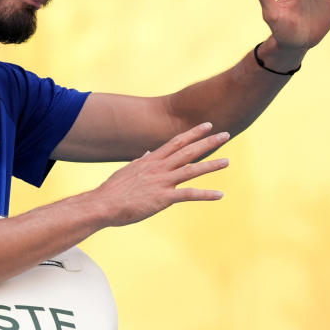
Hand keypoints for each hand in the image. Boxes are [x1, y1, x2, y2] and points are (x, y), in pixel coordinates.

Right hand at [91, 122, 229, 226]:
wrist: (102, 204)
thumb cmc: (112, 191)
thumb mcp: (127, 171)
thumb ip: (140, 161)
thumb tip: (147, 153)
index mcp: (150, 160)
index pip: (176, 142)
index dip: (193, 133)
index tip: (207, 125)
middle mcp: (158, 168)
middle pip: (188, 151)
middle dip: (207, 142)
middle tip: (226, 134)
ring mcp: (162, 182)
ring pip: (192, 169)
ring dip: (211, 165)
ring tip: (227, 161)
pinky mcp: (163, 198)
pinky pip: (189, 195)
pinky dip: (205, 195)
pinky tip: (220, 195)